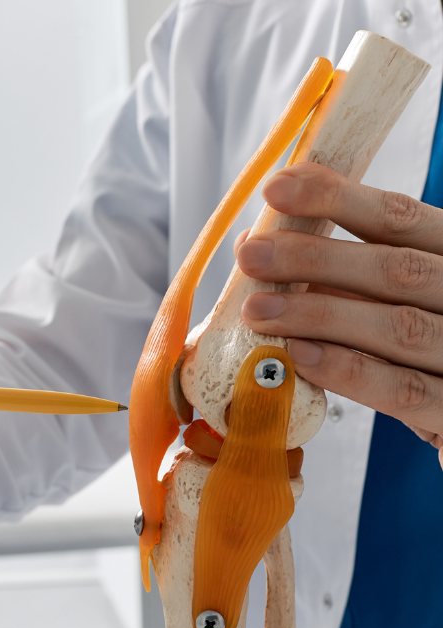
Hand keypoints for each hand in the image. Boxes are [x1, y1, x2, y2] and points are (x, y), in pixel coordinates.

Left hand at [237, 162, 442, 462]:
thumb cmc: (424, 351)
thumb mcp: (393, 302)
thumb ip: (340, 276)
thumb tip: (258, 243)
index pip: (400, 217)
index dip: (337, 199)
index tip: (276, 189)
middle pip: (396, 269)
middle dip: (316, 258)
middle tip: (252, 254)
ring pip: (398, 327)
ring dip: (321, 315)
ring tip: (258, 310)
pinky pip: (403, 389)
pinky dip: (348, 370)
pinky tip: (300, 357)